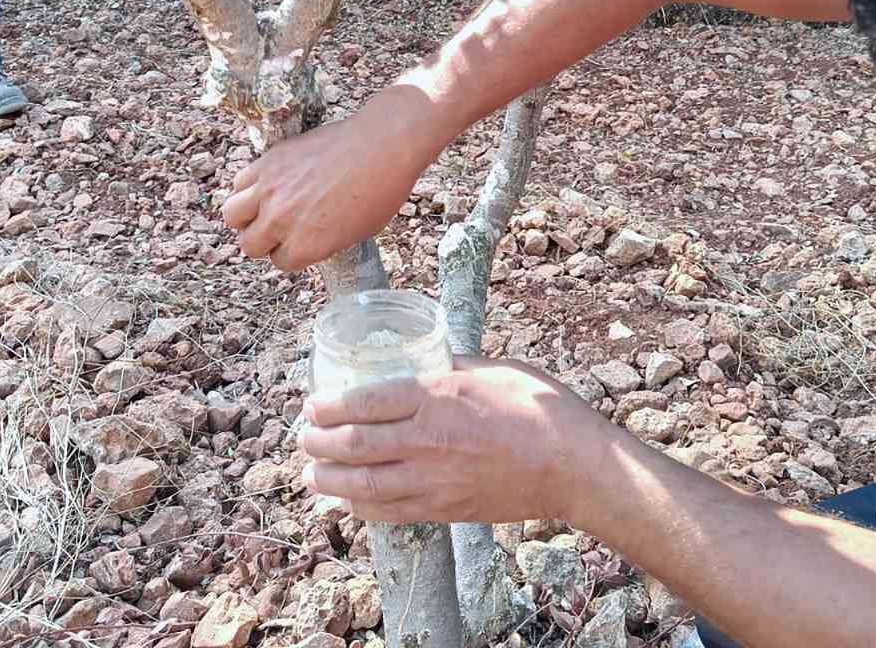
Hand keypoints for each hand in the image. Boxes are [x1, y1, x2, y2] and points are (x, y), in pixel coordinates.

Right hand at [222, 86, 442, 271]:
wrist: (382, 145)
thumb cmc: (381, 189)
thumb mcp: (357, 232)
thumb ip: (322, 242)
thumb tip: (304, 240)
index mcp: (307, 245)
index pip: (280, 262)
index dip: (291, 253)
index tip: (299, 242)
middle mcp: (282, 220)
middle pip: (249, 245)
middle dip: (264, 241)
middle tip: (279, 229)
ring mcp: (271, 189)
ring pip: (231, 216)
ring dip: (246, 217)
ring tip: (263, 209)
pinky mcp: (268, 161)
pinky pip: (239, 183)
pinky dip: (248, 187)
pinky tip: (265, 186)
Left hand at [297, 358, 610, 525]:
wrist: (571, 465)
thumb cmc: (540, 408)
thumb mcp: (492, 369)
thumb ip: (452, 368)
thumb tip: (424, 362)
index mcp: (437, 397)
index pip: (365, 402)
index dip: (330, 406)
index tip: (313, 406)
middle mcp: (427, 440)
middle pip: (354, 445)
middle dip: (318, 442)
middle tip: (304, 437)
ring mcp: (434, 480)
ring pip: (363, 485)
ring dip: (329, 479)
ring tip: (313, 473)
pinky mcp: (444, 509)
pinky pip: (390, 512)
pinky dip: (362, 506)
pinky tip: (350, 500)